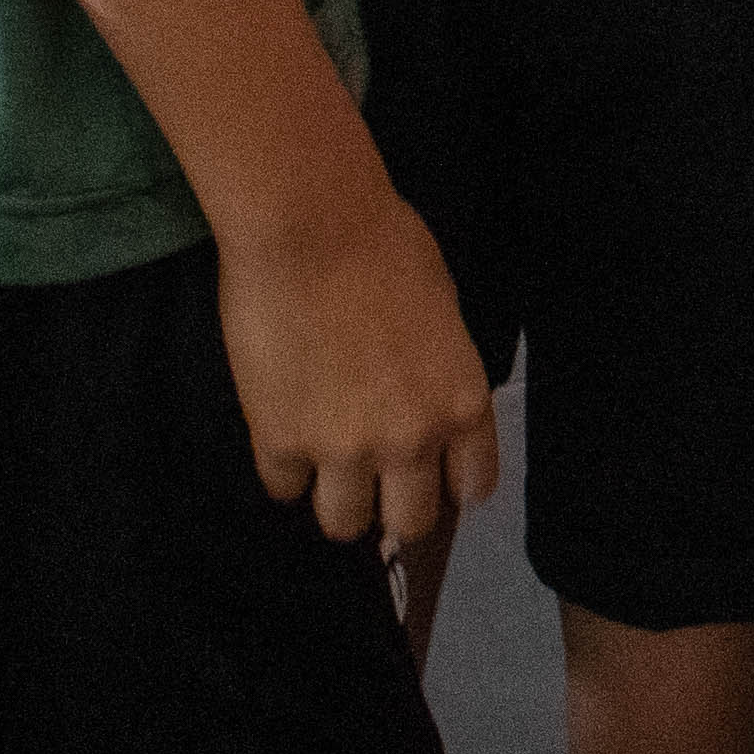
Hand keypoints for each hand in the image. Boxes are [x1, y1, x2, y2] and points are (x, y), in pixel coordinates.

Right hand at [220, 188, 502, 559]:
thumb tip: (423, 402)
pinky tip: (282, 434)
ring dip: (336, 499)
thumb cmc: (387, 247)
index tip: (433, 480)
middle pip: (408, 524)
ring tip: (324, 467)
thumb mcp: (442, 315)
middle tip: (373, 483)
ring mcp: (344, 450)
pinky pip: (284, 489)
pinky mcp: (281, 443)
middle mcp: (412, 441)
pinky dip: (284, 468)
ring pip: (344, 524)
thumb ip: (438, 374)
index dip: (450, 487)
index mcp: (461, 404)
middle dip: (392, 509)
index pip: (472, 487)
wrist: (313, 228)